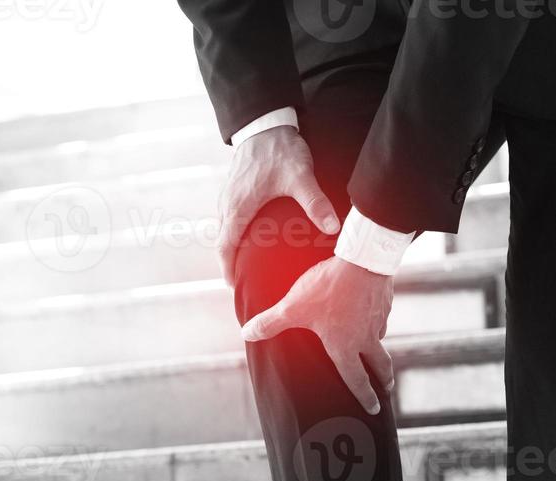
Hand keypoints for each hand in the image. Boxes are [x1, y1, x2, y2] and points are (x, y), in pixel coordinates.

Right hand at [218, 126, 339, 285]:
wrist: (265, 122)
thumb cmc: (280, 149)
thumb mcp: (300, 176)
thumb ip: (315, 202)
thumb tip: (332, 227)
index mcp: (239, 207)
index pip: (225, 246)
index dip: (227, 267)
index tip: (233, 284)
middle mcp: (228, 203)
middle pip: (222, 240)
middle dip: (229, 262)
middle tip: (241, 280)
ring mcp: (228, 195)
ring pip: (224, 228)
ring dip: (231, 246)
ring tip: (245, 262)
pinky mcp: (233, 187)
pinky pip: (228, 216)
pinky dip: (234, 231)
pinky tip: (250, 234)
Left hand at [240, 256, 395, 414]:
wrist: (362, 259)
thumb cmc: (328, 288)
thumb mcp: (293, 307)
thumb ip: (270, 323)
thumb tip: (247, 333)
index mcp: (345, 347)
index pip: (356, 379)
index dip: (365, 396)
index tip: (373, 409)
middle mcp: (366, 338)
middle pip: (381, 365)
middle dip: (384, 380)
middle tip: (387, 388)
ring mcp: (379, 320)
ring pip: (381, 340)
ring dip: (380, 349)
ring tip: (376, 351)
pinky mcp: (385, 302)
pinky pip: (382, 318)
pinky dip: (378, 322)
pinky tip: (371, 316)